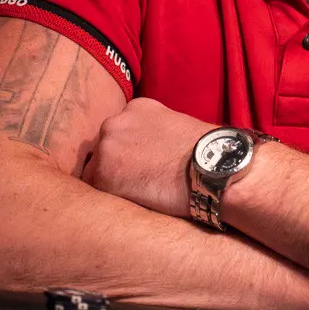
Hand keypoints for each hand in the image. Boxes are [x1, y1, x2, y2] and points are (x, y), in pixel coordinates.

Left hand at [82, 98, 216, 217]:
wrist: (213, 168)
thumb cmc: (206, 154)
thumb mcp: (177, 127)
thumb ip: (154, 133)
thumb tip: (150, 150)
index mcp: (136, 108)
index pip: (120, 133)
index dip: (130, 153)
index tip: (143, 166)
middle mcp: (115, 122)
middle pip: (105, 150)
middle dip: (118, 165)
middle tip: (140, 182)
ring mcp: (107, 147)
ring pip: (97, 170)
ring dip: (113, 182)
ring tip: (140, 194)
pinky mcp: (103, 175)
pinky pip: (95, 192)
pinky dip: (111, 199)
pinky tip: (136, 202)